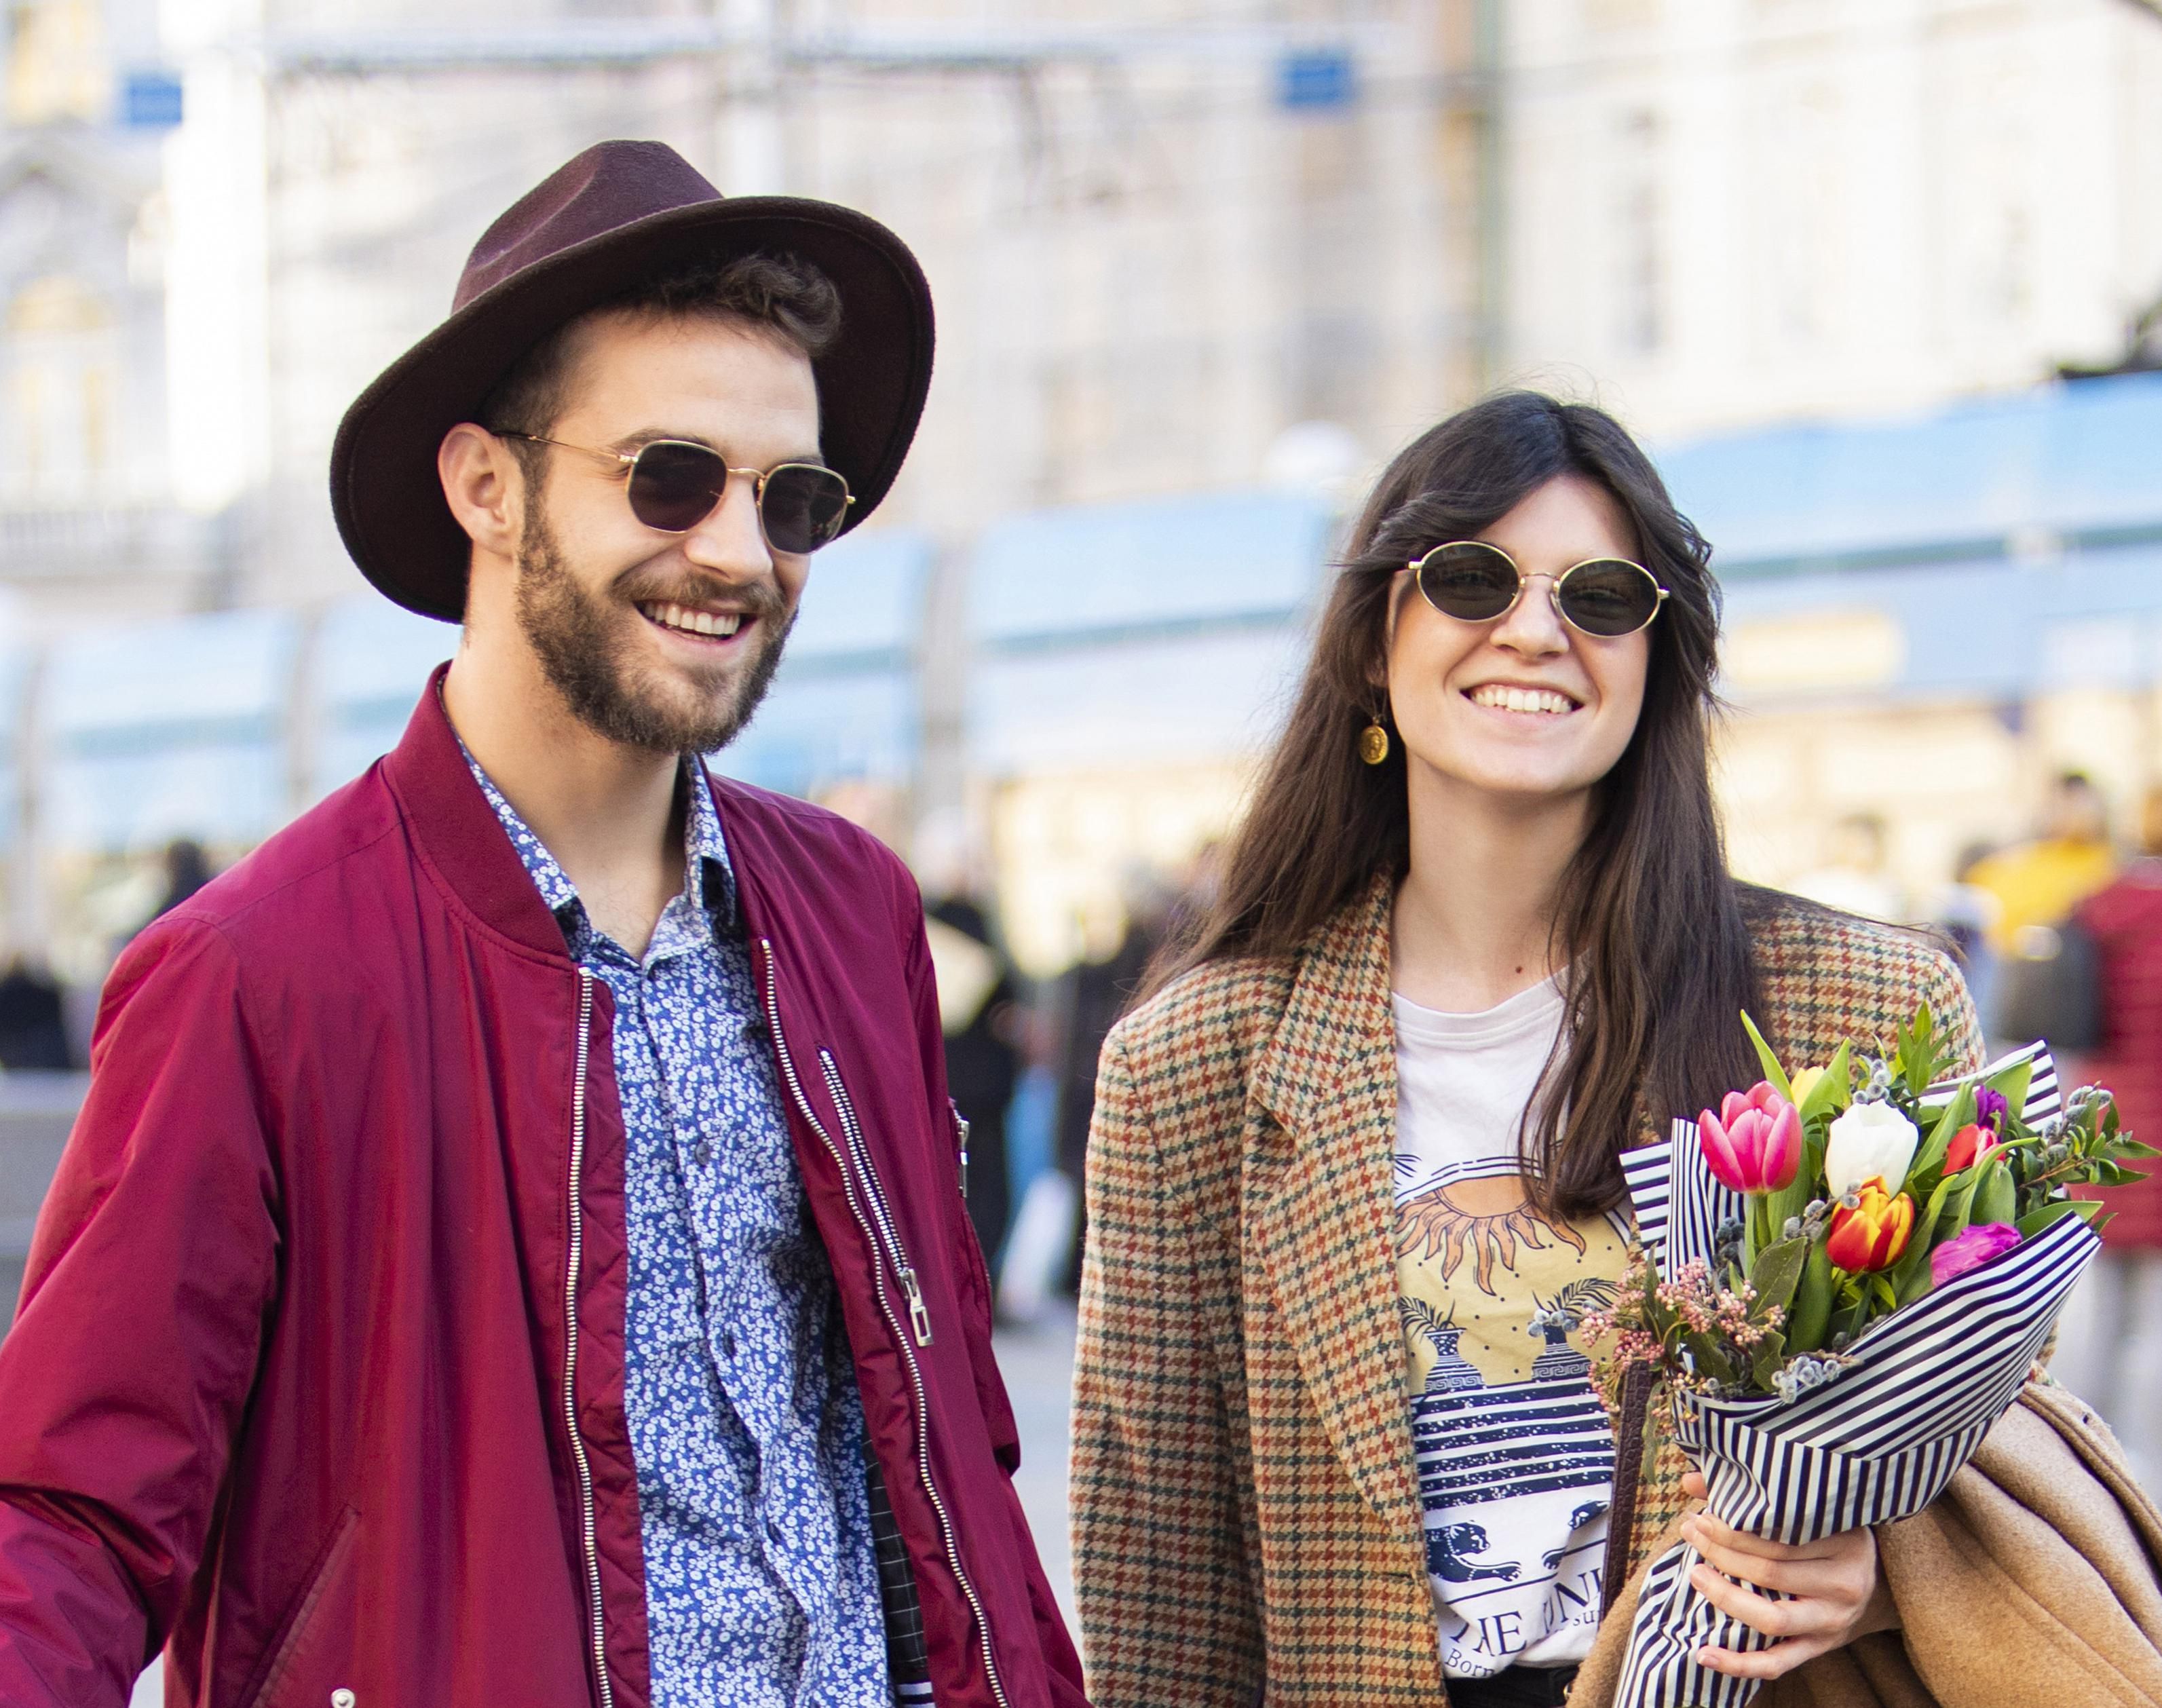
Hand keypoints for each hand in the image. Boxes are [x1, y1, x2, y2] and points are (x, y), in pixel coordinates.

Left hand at [1677, 1469, 1898, 1679]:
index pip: (1777, 1538)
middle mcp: (1842, 1586)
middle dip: (1720, 1553)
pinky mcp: (1820, 1649)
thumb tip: (1690, 1481)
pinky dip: (1739, 1664)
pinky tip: (1704, 1655)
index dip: (1732, 1528)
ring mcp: (1832, 1623)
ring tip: (1695, 1575)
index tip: (1701, 1515)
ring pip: (1772, 1619)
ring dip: (1725, 1598)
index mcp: (1844, 1544)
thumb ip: (1753, 1496)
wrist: (1879, 1586)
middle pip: (1770, 1574)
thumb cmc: (1830, 1538)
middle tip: (1691, 1534)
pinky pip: (1778, 1664)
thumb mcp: (1810, 1512)